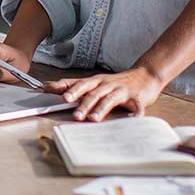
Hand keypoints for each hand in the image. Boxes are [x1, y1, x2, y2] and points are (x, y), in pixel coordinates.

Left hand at [44, 67, 164, 121]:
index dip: (66, 88)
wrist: (145, 75)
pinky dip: (136, 113)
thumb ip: (75, 85)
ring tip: (93, 119)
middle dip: (82, 103)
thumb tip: (49, 87)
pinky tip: (133, 120)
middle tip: (74, 115)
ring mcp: (122, 90)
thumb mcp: (95, 81)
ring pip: (109, 99)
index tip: (54, 93)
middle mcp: (107, 84)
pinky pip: (137, 106)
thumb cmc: (117, 82)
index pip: (78, 83)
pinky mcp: (137, 98)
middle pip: (92, 93)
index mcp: (96, 81)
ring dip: (101, 109)